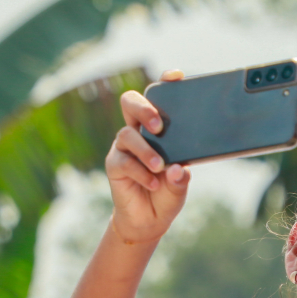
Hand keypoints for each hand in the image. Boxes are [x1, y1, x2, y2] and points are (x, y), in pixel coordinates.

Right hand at [106, 70, 190, 243]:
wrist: (149, 221)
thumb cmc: (167, 194)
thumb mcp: (180, 185)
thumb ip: (182, 177)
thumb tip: (179, 169)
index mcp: (157, 129)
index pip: (157, 98)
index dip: (164, 83)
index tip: (176, 76)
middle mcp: (138, 132)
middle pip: (131, 103)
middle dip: (144, 108)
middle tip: (159, 126)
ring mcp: (124, 148)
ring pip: (126, 134)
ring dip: (146, 150)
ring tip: (160, 167)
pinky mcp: (114, 165)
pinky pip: (123, 161)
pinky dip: (141, 172)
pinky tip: (154, 184)